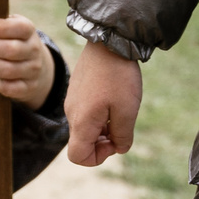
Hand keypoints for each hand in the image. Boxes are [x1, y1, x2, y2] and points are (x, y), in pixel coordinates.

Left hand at [0, 15, 55, 109]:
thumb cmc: (13, 41)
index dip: (3, 28)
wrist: (36, 66)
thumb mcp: (11, 28)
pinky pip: (10, 88)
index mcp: (29, 31)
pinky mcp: (27, 88)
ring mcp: (32, 71)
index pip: (21, 28)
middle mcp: (34, 51)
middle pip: (12, 50)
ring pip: (9, 70)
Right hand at [64, 41, 142, 166]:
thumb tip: (118, 148)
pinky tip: (114, 98)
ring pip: (84, 127)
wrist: (109, 40)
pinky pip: (84, 112)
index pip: (77, 156)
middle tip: (121, 127)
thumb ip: (122, 136)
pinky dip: (98, 115)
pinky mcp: (77, 89)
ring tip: (120, 111)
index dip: (97, 158)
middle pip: (81, 142)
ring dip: (102, 128)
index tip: (115, 142)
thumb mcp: (127, 110)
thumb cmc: (118, 76)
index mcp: (81, 122)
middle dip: (102, 142)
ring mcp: (72, 100)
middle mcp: (71, 113)